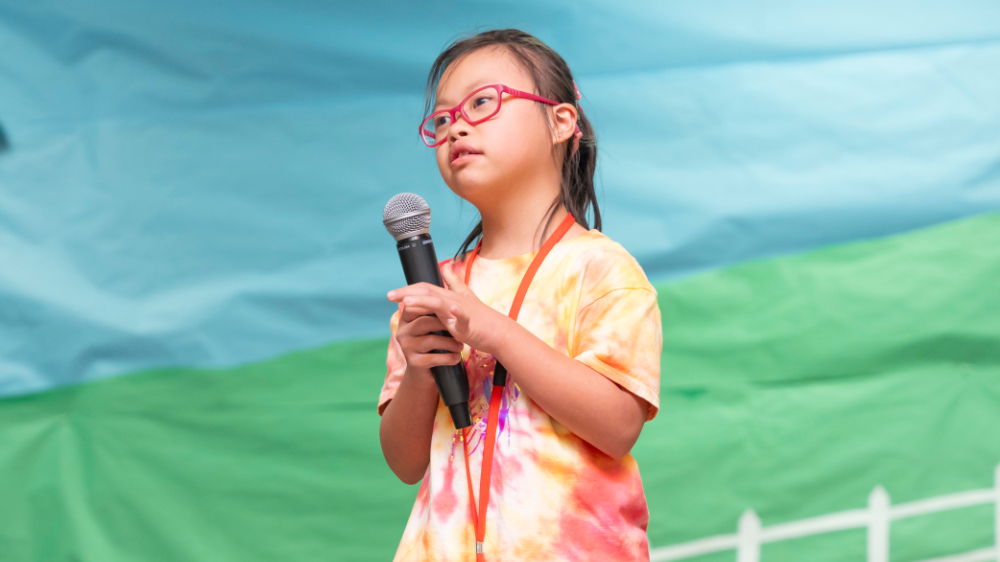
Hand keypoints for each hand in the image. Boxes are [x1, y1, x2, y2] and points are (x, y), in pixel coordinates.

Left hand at [387, 265, 509, 353]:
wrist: (497, 331)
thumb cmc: (480, 317)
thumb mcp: (465, 297)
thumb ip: (454, 282)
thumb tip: (447, 266)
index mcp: (448, 296)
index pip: (424, 289)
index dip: (408, 290)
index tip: (391, 295)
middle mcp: (451, 300)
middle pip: (426, 292)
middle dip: (406, 293)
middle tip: (389, 296)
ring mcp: (460, 309)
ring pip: (437, 302)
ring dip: (421, 301)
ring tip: (404, 303)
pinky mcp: (468, 321)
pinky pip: (460, 315)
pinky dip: (454, 312)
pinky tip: (447, 310)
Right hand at [392, 301, 464, 372]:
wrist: (429, 372)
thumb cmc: (434, 342)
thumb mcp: (435, 320)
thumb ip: (438, 298)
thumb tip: (446, 271)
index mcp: (407, 319)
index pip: (414, 305)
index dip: (430, 303)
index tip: (449, 307)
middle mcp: (402, 331)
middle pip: (423, 322)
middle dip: (444, 325)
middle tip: (459, 329)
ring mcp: (407, 347)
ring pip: (429, 340)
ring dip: (449, 343)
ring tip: (460, 346)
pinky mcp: (414, 363)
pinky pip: (432, 358)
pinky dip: (447, 358)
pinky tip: (456, 358)